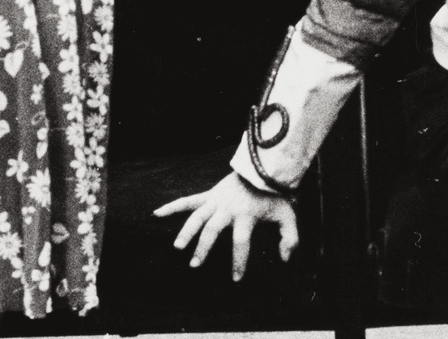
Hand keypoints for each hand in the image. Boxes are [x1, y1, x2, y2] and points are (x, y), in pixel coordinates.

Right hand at [154, 172, 297, 280]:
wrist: (262, 169)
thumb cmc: (274, 197)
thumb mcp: (287, 216)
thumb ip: (290, 238)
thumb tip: (285, 259)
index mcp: (246, 215)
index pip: (241, 241)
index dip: (239, 261)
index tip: (236, 279)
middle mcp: (228, 209)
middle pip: (213, 229)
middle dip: (204, 248)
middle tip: (195, 265)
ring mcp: (216, 201)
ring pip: (197, 217)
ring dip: (186, 231)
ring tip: (177, 247)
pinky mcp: (209, 195)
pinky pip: (188, 200)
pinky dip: (172, 206)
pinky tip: (156, 213)